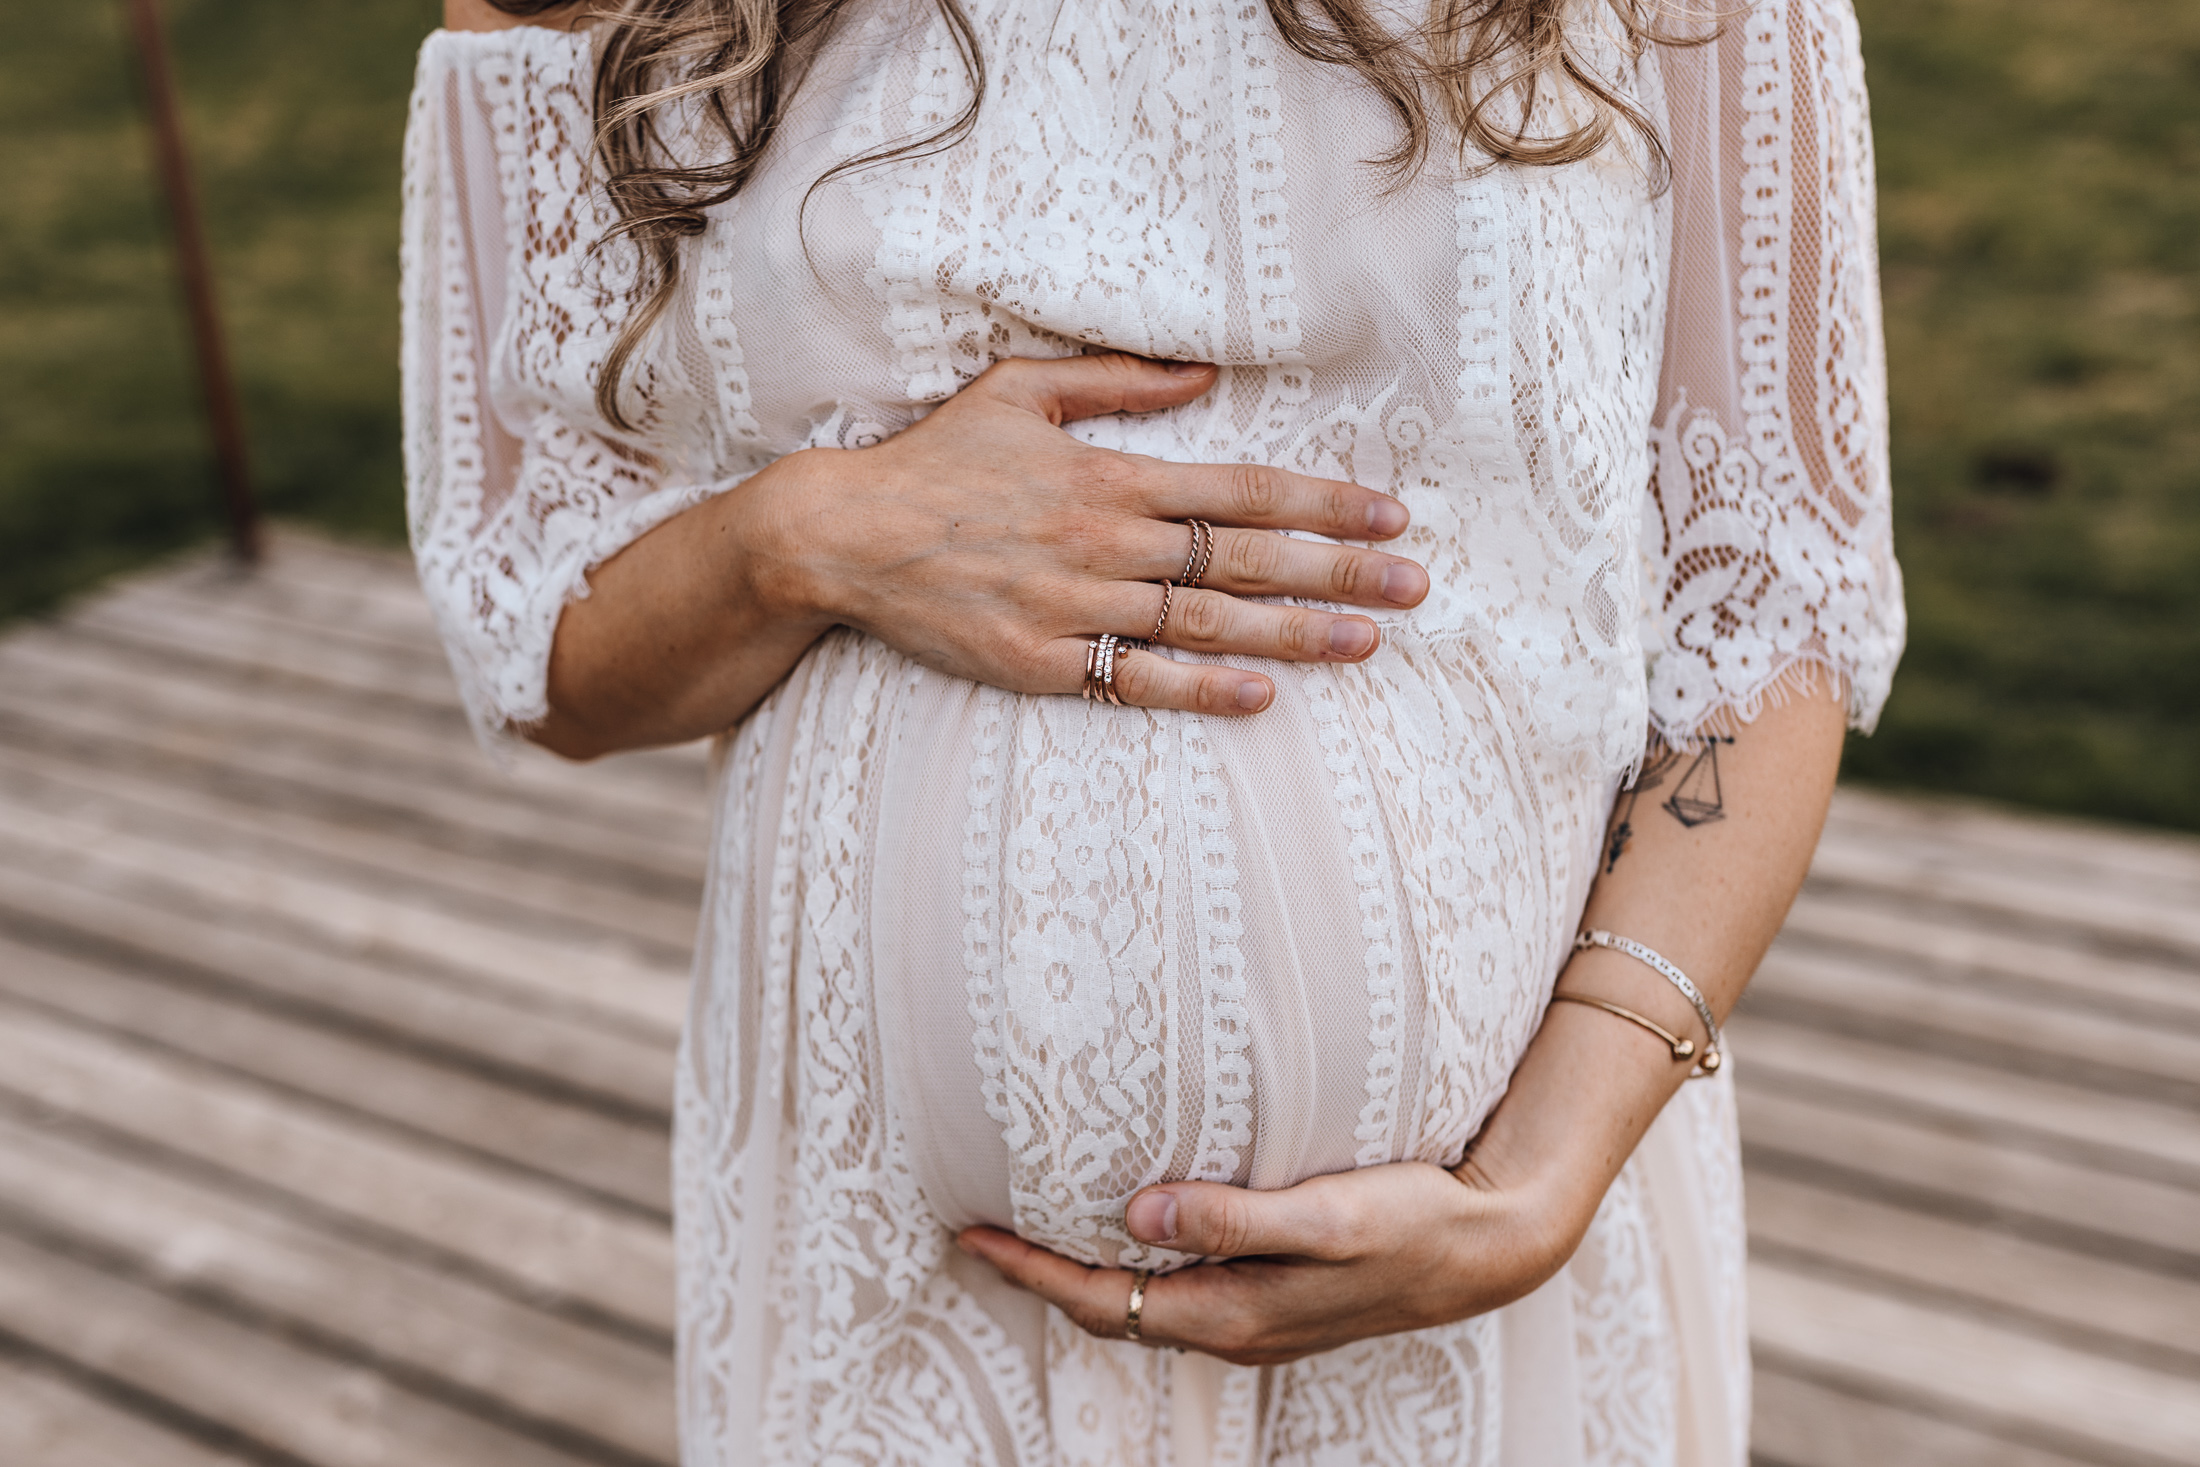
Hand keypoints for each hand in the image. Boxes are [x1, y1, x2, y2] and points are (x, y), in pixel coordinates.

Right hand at [749, 353, 1429, 716]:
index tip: (1389, 516)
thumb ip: (1118, 380)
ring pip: (1205, 625)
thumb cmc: (934, 460)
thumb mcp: (1018, 392)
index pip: (1241, 492)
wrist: (841, 537)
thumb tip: (1205, 372)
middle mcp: (1104, 545)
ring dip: (1294, 635)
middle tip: (1415, 588)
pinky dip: (1201, 688)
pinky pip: (1136, 682)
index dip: (1322, 505)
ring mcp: (1075, 610)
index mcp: (1109, 477)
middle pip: (1244, 563)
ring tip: (1367, 643)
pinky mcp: (1041, 666)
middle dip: (1339, 574)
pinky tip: (1263, 695)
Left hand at [954, 1159, 1584, 1366]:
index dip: (1032, 1271)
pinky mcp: (1278, 1299)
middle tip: (979, 1232)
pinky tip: (1131, 1235)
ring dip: (1085, 1276)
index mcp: (1233, 1313)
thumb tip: (1137, 1211)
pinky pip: (1180, 1294)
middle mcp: (1236, 1327)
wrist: (1491, 1248)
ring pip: (1145, 1307)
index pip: (1103, 1301)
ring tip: (1036, 1233)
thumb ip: (1233, 1216)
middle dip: (1041, 1278)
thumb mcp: (1326, 1215)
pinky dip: (1136, 1270)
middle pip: (1111, 1313)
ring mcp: (1257, 1320)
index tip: (972, 1234)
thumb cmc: (1413, 1221)